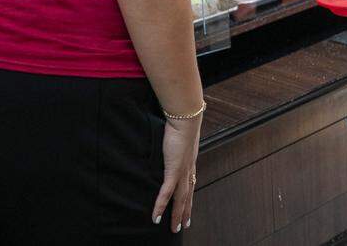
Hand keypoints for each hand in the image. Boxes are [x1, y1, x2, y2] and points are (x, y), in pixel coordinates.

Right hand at [152, 115, 200, 232]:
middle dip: (186, 212)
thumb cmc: (182, 123)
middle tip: (184, 226)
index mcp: (190, 163)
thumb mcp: (180, 137)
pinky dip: (161, 205)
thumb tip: (171, 143)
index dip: (190, 198)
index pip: (190, 184)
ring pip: (180, 199)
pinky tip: (156, 217)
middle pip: (188, 196)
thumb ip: (176, 144)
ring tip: (174, 228)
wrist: (186, 117)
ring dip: (177, 215)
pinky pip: (166, 192)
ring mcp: (182, 171)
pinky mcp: (173, 170)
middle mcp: (189, 170)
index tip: (189, 208)